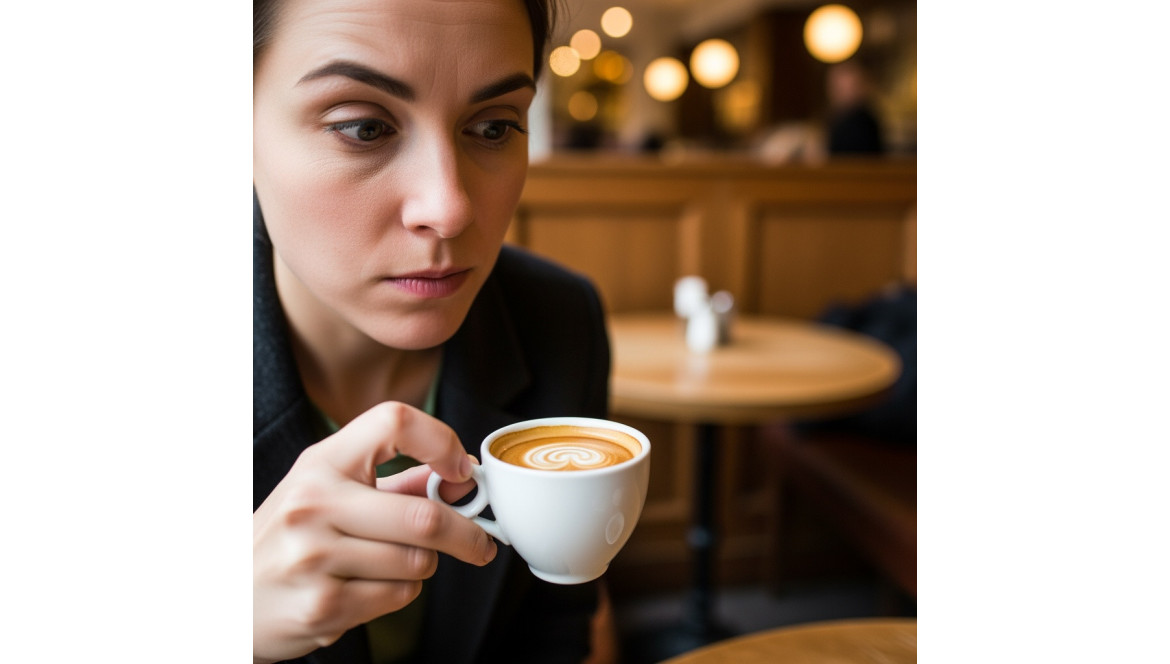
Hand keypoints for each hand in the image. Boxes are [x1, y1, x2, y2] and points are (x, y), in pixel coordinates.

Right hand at [252, 402, 496, 663]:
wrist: (226, 597)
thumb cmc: (286, 538)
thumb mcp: (327, 490)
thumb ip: (394, 481)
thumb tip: (459, 477)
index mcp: (320, 464)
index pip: (393, 422)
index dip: (441, 441)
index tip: (461, 469)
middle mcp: (314, 504)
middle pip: (424, 516)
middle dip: (467, 534)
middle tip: (480, 542)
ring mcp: (315, 558)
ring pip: (418, 562)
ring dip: (422, 566)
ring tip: (390, 563)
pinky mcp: (322, 606)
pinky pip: (398, 597)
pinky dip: (399, 594)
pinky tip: (366, 587)